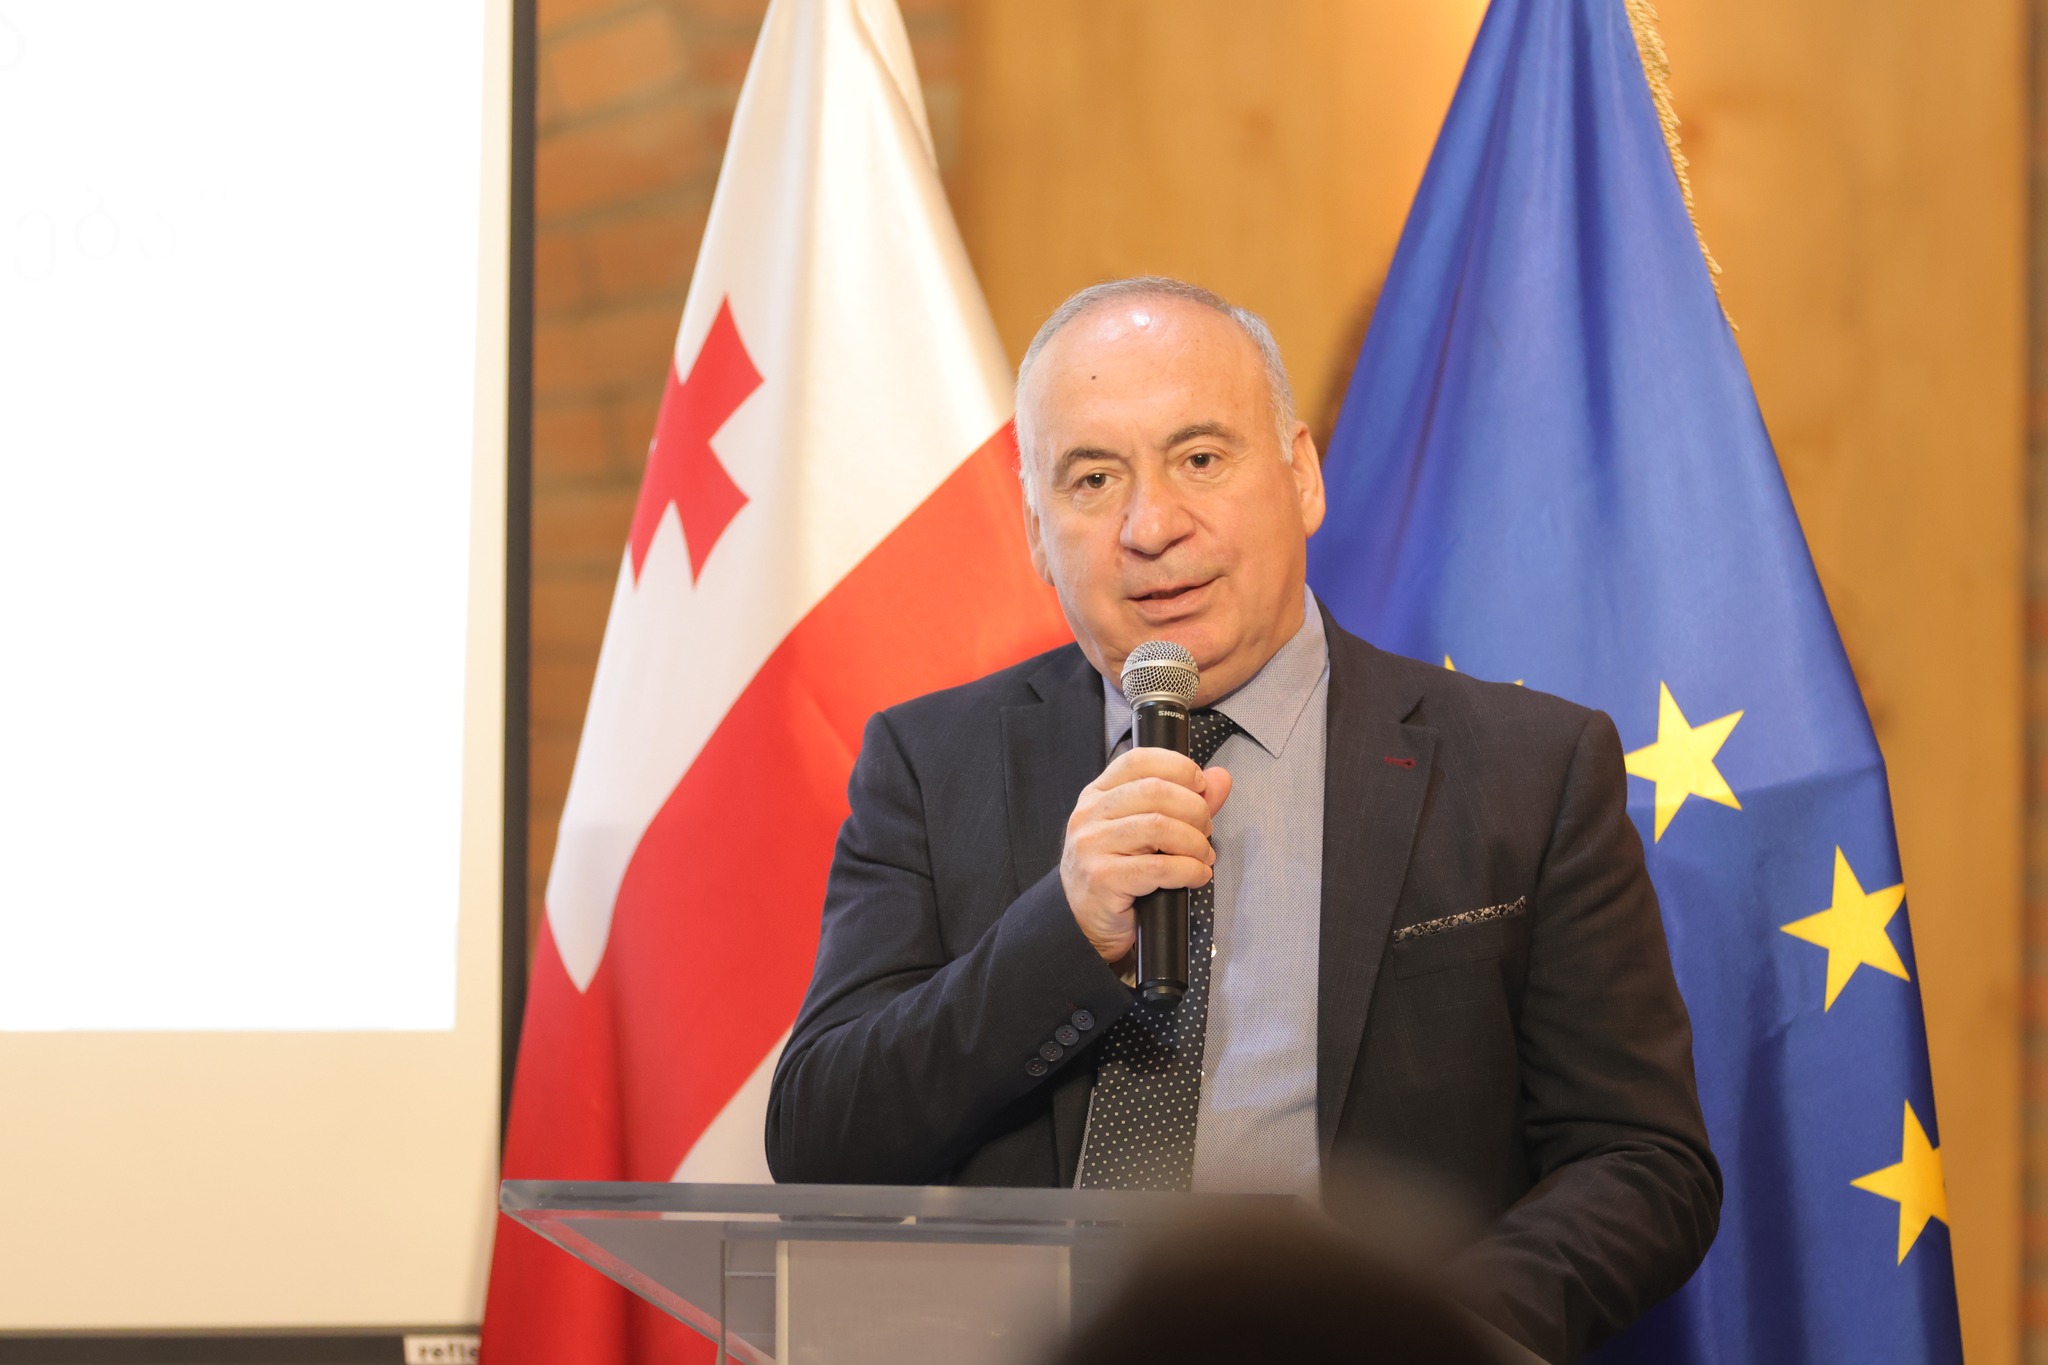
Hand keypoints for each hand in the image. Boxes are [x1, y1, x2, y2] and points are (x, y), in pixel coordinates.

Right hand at [1060, 747, 1233, 963]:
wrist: (1084, 923)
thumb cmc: (1116, 873)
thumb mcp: (1145, 831)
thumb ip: (1184, 801)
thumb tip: (1220, 778)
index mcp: (1097, 794)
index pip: (1138, 761)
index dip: (1178, 767)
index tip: (1200, 786)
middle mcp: (1090, 814)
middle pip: (1155, 791)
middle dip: (1194, 809)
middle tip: (1206, 830)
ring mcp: (1092, 845)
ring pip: (1159, 826)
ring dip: (1195, 842)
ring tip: (1203, 856)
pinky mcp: (1103, 878)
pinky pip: (1159, 867)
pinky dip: (1190, 870)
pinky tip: (1197, 875)